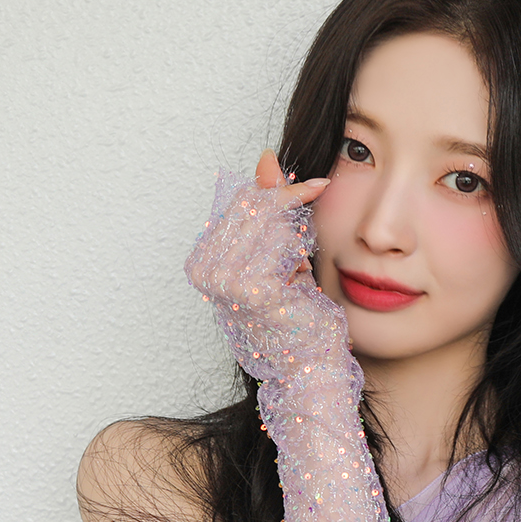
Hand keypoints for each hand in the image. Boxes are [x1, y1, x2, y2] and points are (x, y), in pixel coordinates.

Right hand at [184, 151, 345, 383]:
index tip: (313, 187)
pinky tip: (297, 279)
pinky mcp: (251, 289)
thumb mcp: (282, 250)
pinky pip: (281, 241)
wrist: (310, 365)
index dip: (277, 190)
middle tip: (318, 210)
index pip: (240, 203)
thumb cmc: (296, 314)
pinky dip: (298, 253)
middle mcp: (205, 271)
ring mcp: (224, 281)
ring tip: (295, 270)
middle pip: (253, 206)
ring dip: (294, 237)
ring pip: (269, 220)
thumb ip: (272, 205)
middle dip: (290, 205)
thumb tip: (267, 156)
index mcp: (202, 261)